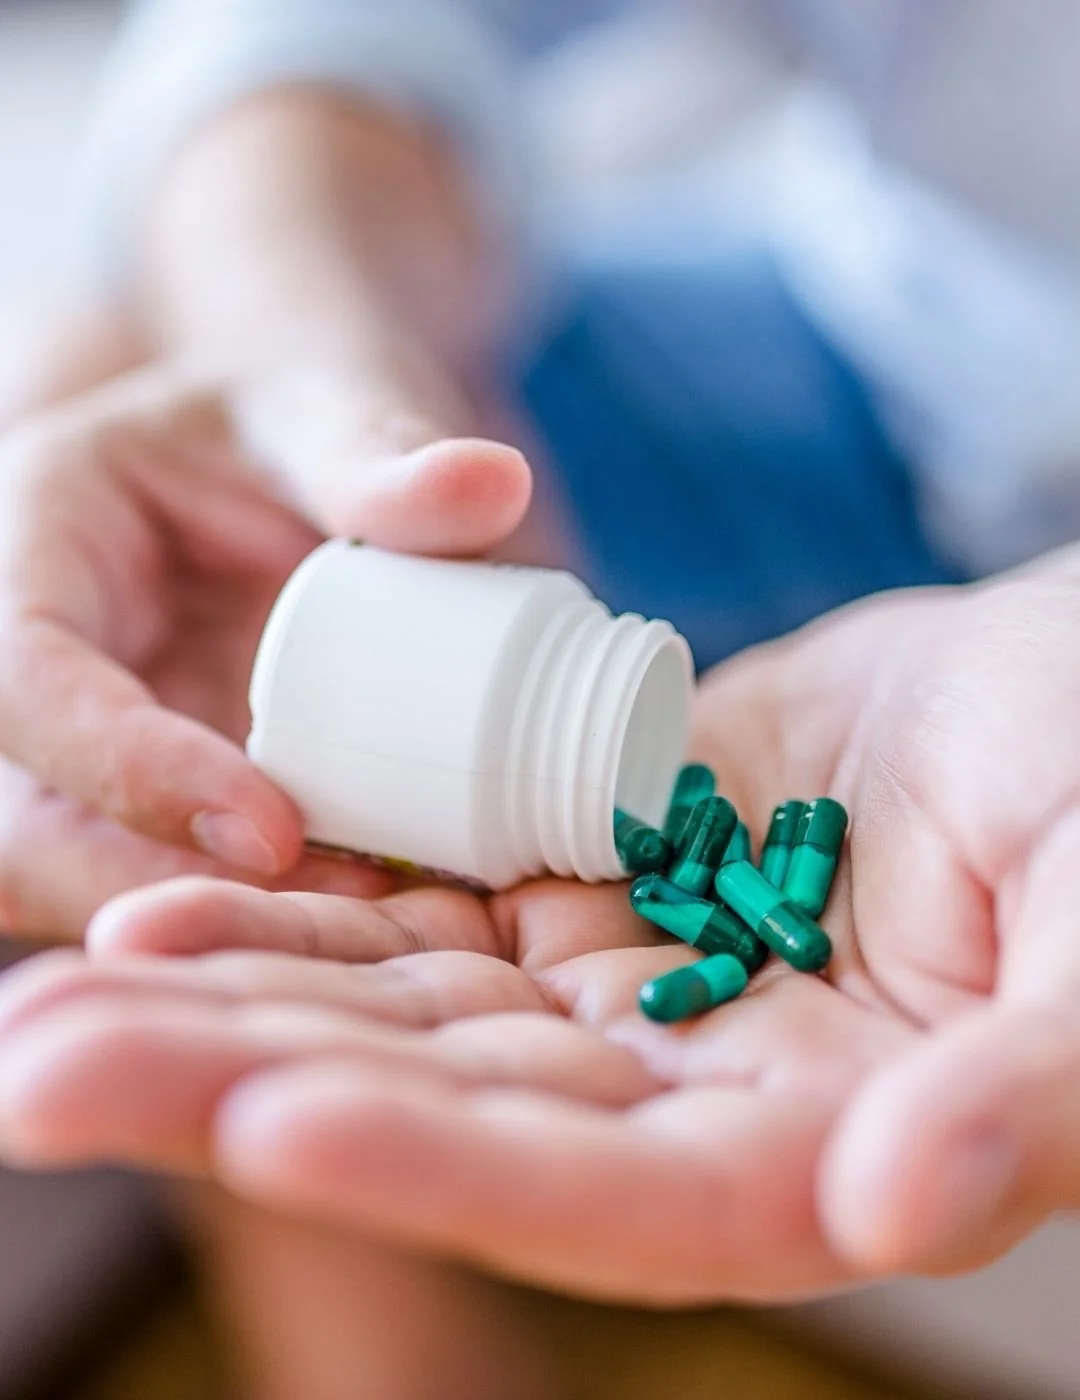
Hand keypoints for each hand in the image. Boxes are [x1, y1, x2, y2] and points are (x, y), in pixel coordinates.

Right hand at [0, 350, 529, 935]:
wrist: (266, 464)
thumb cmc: (271, 420)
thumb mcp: (313, 405)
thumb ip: (378, 447)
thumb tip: (493, 483)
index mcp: (24, 547)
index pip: (24, 682)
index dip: (133, 771)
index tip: (276, 831)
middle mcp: (21, 668)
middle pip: (20, 829)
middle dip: (163, 890)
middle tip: (338, 909)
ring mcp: (65, 754)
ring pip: (72, 882)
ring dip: (213, 921)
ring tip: (368, 924)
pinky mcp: (126, 806)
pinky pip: (153, 886)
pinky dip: (252, 915)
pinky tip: (366, 916)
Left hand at [5, 551, 1079, 1303]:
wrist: (1078, 686)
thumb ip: (1030, 1096)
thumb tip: (896, 1207)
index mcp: (814, 1152)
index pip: (605, 1197)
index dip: (444, 1170)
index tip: (269, 1128)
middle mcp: (688, 1088)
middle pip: (450, 1109)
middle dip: (245, 1088)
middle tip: (44, 1067)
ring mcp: (624, 978)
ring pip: (403, 1007)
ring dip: (233, 995)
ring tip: (59, 983)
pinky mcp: (589, 871)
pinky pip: (426, 890)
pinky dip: (309, 892)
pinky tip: (172, 883)